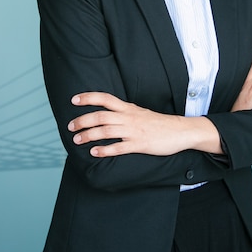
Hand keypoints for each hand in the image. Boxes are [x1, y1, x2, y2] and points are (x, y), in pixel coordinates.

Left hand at [69, 92, 221, 156]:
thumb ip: (125, 113)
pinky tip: (95, 153)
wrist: (181, 131)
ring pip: (106, 131)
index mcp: (129, 108)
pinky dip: (105, 150)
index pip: (105, 99)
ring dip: (89, 135)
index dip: (88, 98)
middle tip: (70, 127)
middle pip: (100, 116)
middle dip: (82, 121)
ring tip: (77, 140)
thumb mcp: (140, 112)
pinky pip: (119, 147)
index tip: (73, 100)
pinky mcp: (140, 145)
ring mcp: (134, 131)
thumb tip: (108, 114)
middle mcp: (129, 117)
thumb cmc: (159, 124)